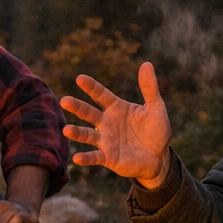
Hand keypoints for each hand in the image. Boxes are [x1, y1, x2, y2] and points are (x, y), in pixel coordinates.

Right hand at [59, 65, 171, 187]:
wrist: (158, 157)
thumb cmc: (156, 131)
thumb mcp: (156, 108)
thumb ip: (150, 88)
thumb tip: (147, 64)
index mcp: (116, 108)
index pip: (100, 95)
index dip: (91, 87)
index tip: (80, 79)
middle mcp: (106, 122)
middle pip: (88, 112)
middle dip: (76, 107)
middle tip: (64, 101)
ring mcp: (105, 140)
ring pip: (87, 134)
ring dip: (76, 132)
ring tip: (66, 130)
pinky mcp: (108, 157)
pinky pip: (94, 157)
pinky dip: (86, 158)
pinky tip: (76, 158)